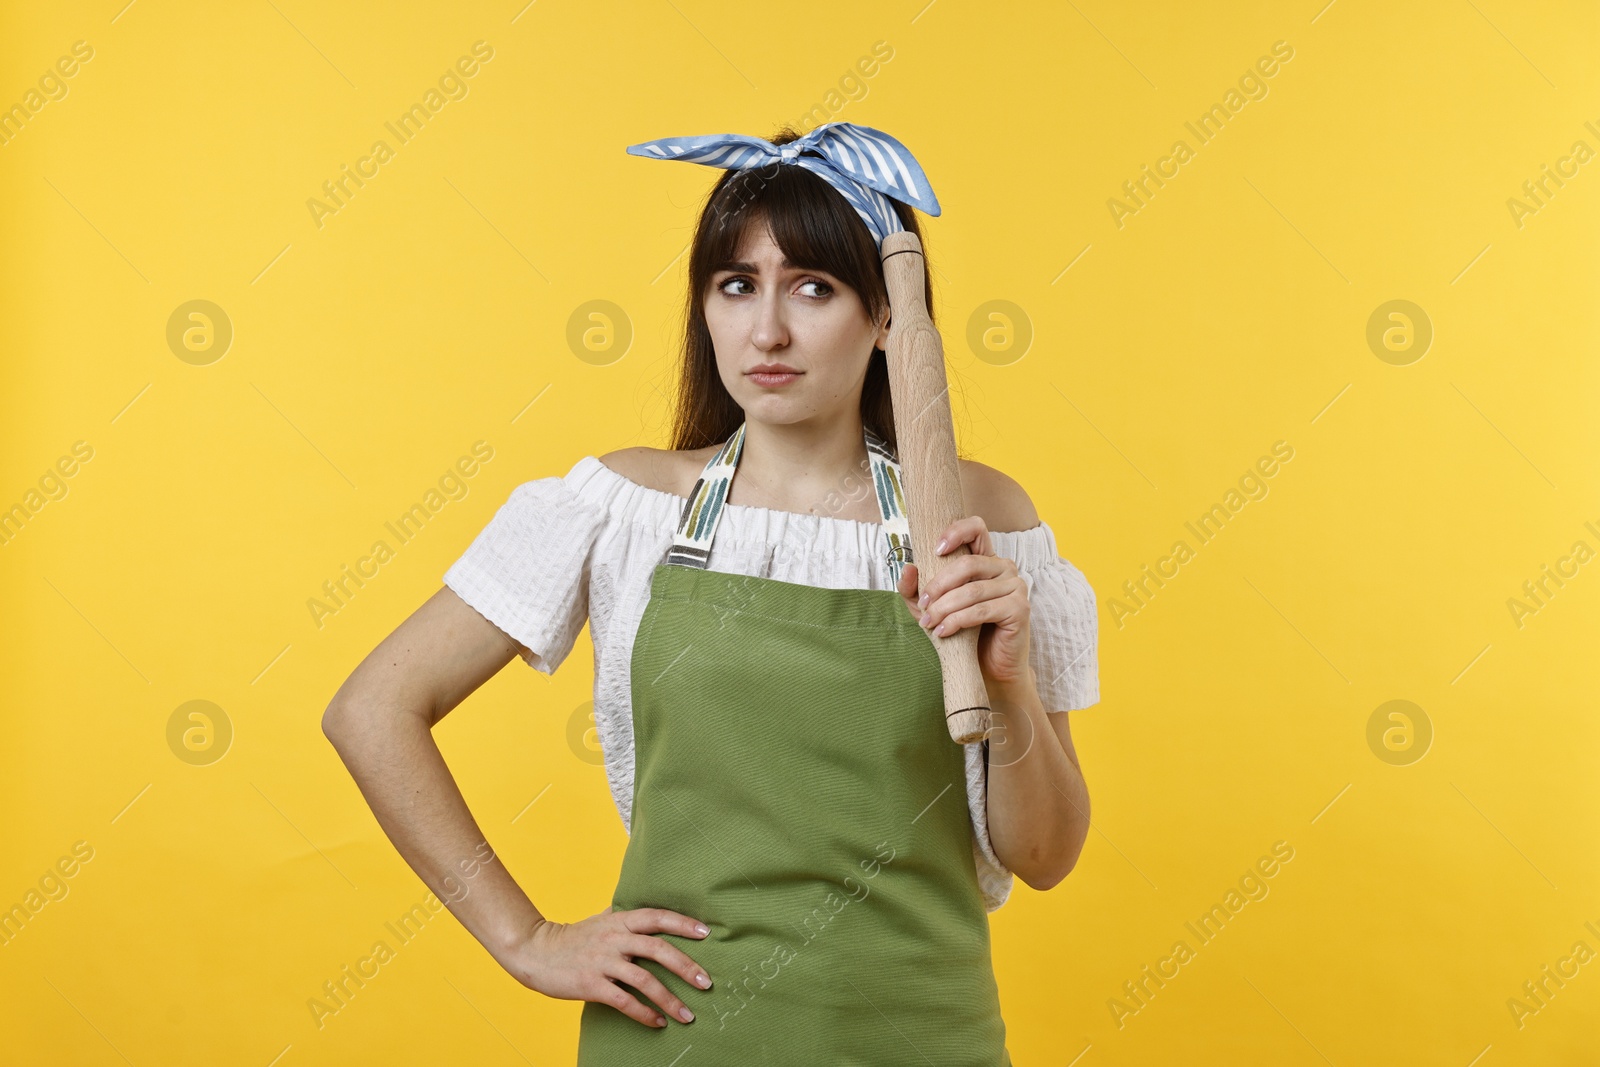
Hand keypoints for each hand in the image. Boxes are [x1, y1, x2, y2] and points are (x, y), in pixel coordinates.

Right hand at [506, 906, 712, 1027]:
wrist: (535, 951)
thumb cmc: (572, 937)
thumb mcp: (600, 920)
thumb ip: (623, 916)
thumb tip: (645, 912)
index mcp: (620, 921)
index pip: (657, 917)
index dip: (683, 924)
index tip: (707, 933)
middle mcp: (614, 939)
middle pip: (658, 949)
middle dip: (686, 967)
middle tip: (706, 983)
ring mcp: (603, 962)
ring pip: (644, 979)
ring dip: (669, 999)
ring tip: (687, 1015)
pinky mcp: (591, 985)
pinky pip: (624, 1001)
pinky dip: (644, 1013)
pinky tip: (657, 1022)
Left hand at [896, 515, 1032, 688]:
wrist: (987, 668)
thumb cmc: (962, 634)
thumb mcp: (931, 609)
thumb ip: (915, 590)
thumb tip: (908, 567)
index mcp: (986, 560)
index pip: (976, 528)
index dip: (956, 531)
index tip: (935, 549)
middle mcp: (1005, 568)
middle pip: (968, 564)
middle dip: (938, 585)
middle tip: (923, 604)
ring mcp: (1016, 586)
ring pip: (972, 590)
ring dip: (944, 607)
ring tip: (929, 623)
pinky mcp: (1020, 608)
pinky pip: (982, 610)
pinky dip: (958, 621)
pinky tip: (943, 632)